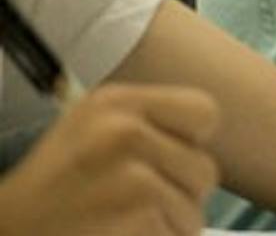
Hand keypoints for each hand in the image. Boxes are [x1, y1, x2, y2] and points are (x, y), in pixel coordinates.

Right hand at [0, 83, 220, 235]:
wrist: (8, 229)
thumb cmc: (52, 186)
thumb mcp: (91, 128)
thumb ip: (148, 124)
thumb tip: (201, 141)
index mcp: (118, 102)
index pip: (205, 113)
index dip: (192, 144)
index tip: (164, 161)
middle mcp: (126, 132)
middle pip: (204, 170)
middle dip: (180, 196)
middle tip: (137, 206)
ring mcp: (131, 178)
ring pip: (193, 212)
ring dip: (167, 228)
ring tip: (124, 224)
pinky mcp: (135, 217)